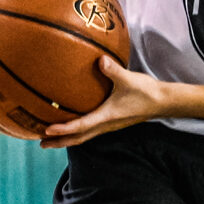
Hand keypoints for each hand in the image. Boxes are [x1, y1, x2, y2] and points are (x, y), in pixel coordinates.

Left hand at [40, 56, 159, 147]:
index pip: (81, 126)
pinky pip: (90, 130)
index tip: (47, 130)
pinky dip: (77, 132)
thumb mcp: (128, 79)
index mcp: (107, 116)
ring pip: (84, 136)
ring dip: (66, 139)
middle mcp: (106, 125)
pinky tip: (72, 125)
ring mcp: (109, 125)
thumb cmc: (146, 92)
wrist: (162, 102)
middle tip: (40, 143)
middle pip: (78, 138)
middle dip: (59, 142)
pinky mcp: (112, 122)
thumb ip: (113, 70)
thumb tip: (99, 59)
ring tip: (50, 139)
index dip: (63, 129)